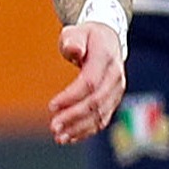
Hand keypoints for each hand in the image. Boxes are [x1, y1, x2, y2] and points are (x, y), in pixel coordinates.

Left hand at [49, 21, 125, 144]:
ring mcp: (117, 90)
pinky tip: (71, 137)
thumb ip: (73, 40)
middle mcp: (116, 76)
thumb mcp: (77, 31)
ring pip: (100, 114)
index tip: (51, 106)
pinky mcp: (113, 100)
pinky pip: (102, 119)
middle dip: (74, 117)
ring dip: (79, 128)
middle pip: (96, 102)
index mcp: (106, 57)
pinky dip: (87, 130)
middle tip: (54, 127)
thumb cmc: (87, 37)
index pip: (90, 82)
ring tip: (60, 137)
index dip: (71, 96)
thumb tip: (73, 50)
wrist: (108, 40)